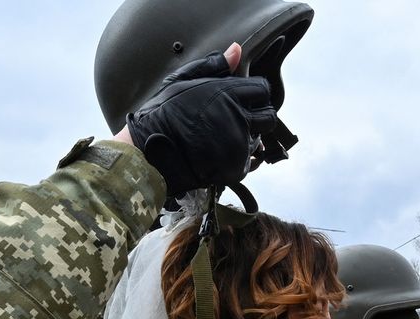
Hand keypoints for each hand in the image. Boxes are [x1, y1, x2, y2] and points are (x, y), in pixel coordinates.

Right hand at [126, 44, 277, 196]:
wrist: (150, 153)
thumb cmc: (163, 114)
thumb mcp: (184, 81)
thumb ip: (214, 66)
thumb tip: (236, 49)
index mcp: (229, 93)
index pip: (263, 89)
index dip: (254, 94)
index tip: (242, 99)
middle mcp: (239, 118)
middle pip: (269, 117)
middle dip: (257, 117)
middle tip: (236, 120)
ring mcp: (239, 144)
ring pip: (258, 140)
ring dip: (246, 138)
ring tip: (220, 137)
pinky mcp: (236, 167)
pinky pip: (248, 162)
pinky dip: (237, 159)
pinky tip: (217, 153)